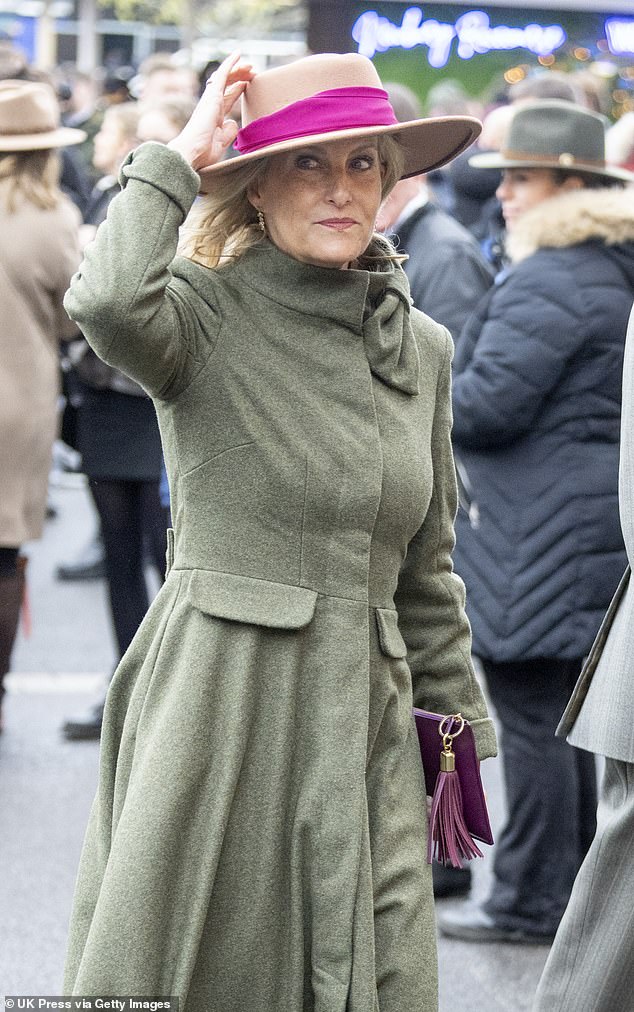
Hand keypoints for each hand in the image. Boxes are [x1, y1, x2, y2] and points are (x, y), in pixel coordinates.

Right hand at [167, 52, 253, 172]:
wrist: (192, 152)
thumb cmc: (203, 153)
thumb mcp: (222, 142)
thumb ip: (228, 132)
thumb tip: (233, 122)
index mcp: (214, 116)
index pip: (228, 98)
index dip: (238, 89)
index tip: (248, 84)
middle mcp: (212, 105)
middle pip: (228, 86)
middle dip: (241, 78)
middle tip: (253, 74)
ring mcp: (211, 99)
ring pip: (226, 78)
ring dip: (239, 70)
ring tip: (251, 66)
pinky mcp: (212, 95)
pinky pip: (222, 75)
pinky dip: (230, 63)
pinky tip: (238, 54)